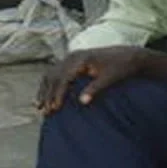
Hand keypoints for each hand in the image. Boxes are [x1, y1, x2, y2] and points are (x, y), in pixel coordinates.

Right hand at [35, 47, 149, 115]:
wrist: (127, 56)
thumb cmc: (120, 68)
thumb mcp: (109, 79)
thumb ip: (95, 89)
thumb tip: (82, 102)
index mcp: (81, 58)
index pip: (64, 77)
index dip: (58, 94)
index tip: (55, 108)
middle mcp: (72, 56)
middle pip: (54, 76)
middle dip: (48, 94)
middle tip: (45, 112)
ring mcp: (70, 58)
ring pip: (51, 74)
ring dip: (44, 90)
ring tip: (39, 107)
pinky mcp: (71, 61)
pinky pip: (55, 73)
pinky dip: (49, 85)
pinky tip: (44, 96)